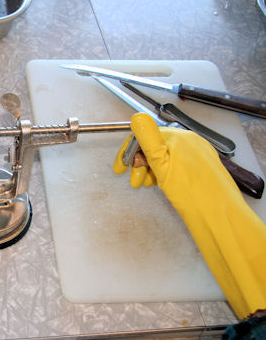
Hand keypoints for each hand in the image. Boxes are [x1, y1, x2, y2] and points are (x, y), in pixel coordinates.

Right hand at [114, 113, 265, 319]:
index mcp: (182, 139)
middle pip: (153, 146)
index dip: (130, 151)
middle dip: (139, 163)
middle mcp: (190, 145)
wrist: (221, 224)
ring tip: (145, 186)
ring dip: (147, 171)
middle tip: (134, 181)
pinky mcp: (197, 173)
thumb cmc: (194, 198)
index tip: (119, 169)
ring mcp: (195, 159)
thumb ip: (148, 140)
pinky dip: (159, 177)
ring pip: (160, 159)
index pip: (147, 135)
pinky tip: (158, 188)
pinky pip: (170, 168)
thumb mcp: (165, 166)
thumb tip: (135, 115)